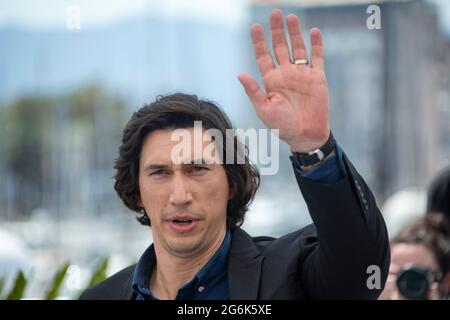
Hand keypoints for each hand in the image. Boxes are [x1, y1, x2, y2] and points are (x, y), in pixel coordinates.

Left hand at [238, 9, 329, 152]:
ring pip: (297, 48)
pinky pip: (317, 57)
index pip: (263, 56)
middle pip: (280, 47)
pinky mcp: (317, 78)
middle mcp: (285, 74)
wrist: (305, 135)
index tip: (255, 26)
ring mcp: (301, 75)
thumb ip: (253, 91)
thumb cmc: (282, 126)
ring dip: (294, 33)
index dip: (259, 41)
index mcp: (271, 80)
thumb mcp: (264, 109)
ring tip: (290, 17)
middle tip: (274, 13)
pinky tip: (313, 31)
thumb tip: (240, 74)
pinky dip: (316, 45)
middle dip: (276, 31)